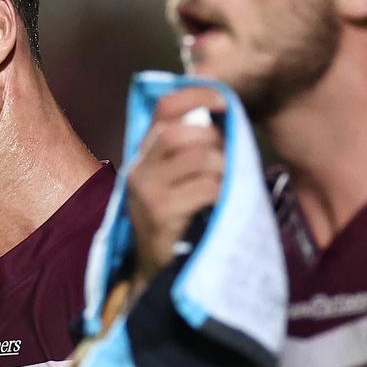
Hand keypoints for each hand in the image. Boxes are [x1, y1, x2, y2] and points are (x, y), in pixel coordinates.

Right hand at [126, 87, 225, 286]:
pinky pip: (206, 188)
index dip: (196, 95)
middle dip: (214, 141)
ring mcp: (147, 192)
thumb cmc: (177, 222)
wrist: (157, 270)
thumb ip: (191, 151)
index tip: (224, 101)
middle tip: (227, 160)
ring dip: (224, 169)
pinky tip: (220, 205)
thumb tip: (226, 119)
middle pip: (180, 132)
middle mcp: (140, 169)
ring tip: (225, 185)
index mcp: (145, 155)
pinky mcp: (160, 213)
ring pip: (199, 158)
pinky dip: (223, 192)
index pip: (164, 108)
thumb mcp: (176, 181)